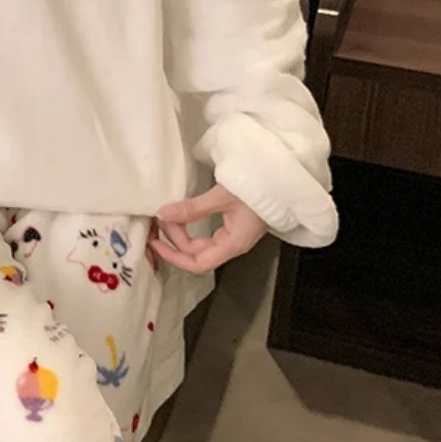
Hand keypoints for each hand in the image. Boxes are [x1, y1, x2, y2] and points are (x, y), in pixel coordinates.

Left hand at [151, 185, 267, 274]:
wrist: (284, 177)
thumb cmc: (261, 188)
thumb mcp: (221, 197)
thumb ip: (192, 208)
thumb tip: (163, 213)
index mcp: (233, 244)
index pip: (198, 264)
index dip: (174, 257)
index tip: (156, 243)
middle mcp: (233, 244)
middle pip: (197, 254)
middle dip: (175, 239)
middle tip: (160, 218)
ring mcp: (234, 235)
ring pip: (201, 243)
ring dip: (182, 232)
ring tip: (168, 214)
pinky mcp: (234, 224)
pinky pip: (207, 232)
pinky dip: (191, 225)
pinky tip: (183, 214)